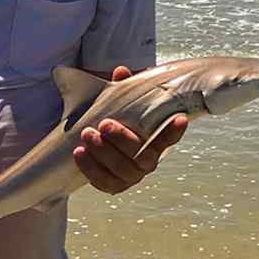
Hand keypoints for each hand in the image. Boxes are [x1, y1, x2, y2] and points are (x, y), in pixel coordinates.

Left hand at [73, 65, 186, 194]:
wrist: (97, 142)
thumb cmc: (114, 119)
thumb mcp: (119, 102)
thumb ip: (122, 89)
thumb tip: (120, 72)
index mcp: (154, 140)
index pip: (169, 137)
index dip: (174, 131)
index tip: (180, 118)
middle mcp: (148, 161)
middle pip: (142, 156)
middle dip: (122, 139)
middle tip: (104, 123)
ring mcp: (132, 176)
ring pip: (122, 170)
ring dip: (103, 153)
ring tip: (86, 134)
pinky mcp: (115, 186)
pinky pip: (105, 183)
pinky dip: (90, 169)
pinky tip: (78, 152)